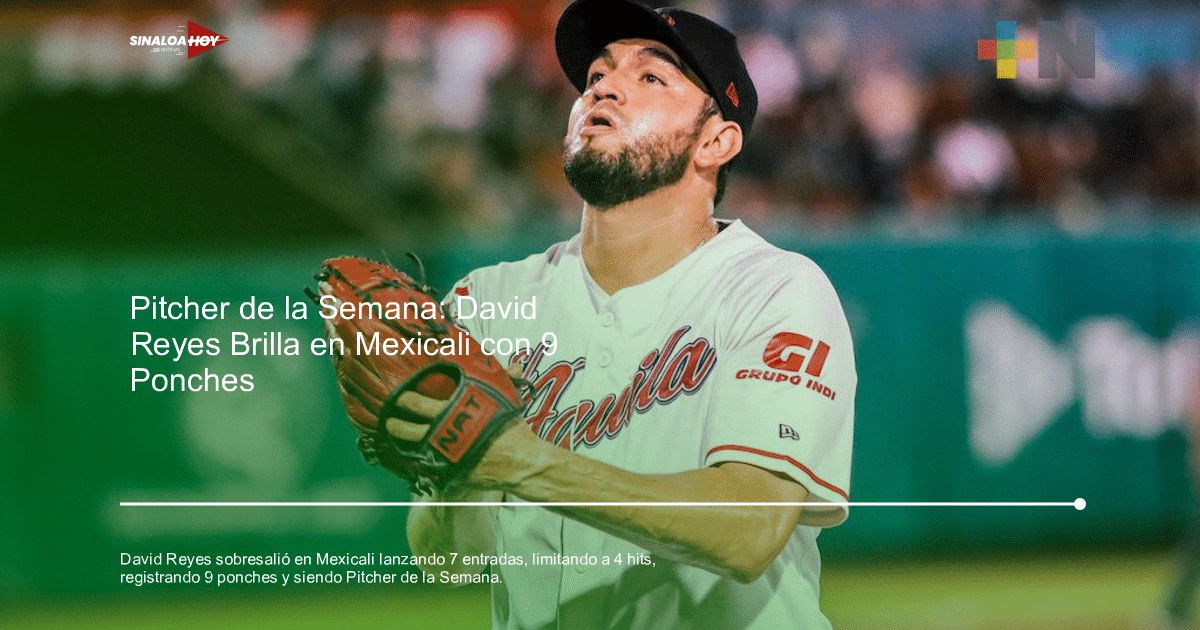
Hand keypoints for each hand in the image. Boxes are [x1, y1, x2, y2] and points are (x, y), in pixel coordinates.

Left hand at [383, 363, 543, 491]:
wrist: (522, 463)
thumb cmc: (513, 429)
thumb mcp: (508, 399)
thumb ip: (503, 380)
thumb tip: (513, 364)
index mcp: (456, 411)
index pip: (418, 403)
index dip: (405, 398)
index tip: (401, 393)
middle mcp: (445, 432)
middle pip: (408, 425)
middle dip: (396, 417)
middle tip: (391, 410)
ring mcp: (443, 454)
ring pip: (410, 446)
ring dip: (398, 436)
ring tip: (392, 428)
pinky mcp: (447, 471)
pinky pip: (422, 465)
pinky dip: (412, 457)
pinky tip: (406, 450)